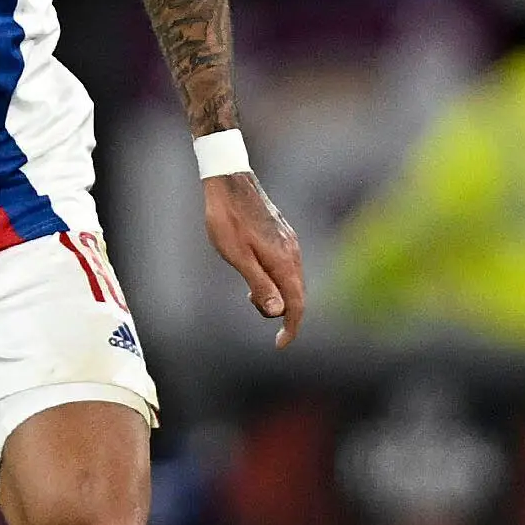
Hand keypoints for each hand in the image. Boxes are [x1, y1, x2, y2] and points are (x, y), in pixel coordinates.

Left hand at [203, 171, 305, 347]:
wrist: (229, 180)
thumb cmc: (228, 219)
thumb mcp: (237, 257)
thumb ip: (259, 285)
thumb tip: (278, 312)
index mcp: (283, 262)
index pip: (296, 304)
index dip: (291, 328)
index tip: (280, 344)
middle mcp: (293, 253)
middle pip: (296, 294)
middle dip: (279, 310)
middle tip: (249, 303)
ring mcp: (289, 242)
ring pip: (291, 280)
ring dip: (276, 293)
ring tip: (249, 291)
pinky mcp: (283, 234)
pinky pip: (286, 266)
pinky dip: (275, 278)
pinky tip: (256, 272)